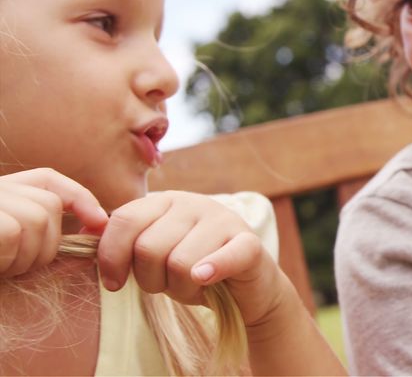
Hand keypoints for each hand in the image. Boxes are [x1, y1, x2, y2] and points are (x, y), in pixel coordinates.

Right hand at [0, 168, 108, 277]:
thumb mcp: (20, 256)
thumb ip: (53, 245)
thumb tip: (97, 237)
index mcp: (1, 195)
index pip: (46, 179)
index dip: (78, 197)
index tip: (99, 222)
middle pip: (49, 204)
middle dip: (50, 243)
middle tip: (23, 268)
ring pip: (37, 218)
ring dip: (30, 255)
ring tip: (6, 270)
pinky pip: (13, 232)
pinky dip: (11, 256)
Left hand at [96, 190, 289, 326]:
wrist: (247, 288)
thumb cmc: (193, 270)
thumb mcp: (154, 253)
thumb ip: (124, 241)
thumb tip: (82, 232)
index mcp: (166, 201)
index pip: (125, 220)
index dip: (111, 257)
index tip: (113, 283)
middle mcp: (194, 203)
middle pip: (149, 247)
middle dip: (150, 280)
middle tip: (166, 285)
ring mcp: (224, 220)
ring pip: (180, 262)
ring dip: (180, 289)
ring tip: (192, 286)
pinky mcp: (250, 243)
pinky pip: (224, 257)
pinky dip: (211, 270)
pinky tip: (205, 278)